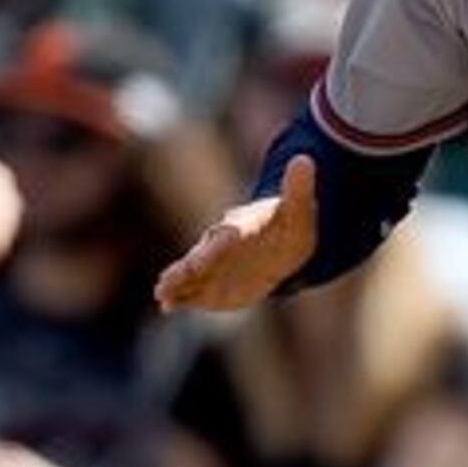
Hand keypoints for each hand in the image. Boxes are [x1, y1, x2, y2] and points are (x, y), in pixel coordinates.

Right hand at [154, 153, 318, 310]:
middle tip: (163, 284)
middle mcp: (219, 247)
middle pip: (198, 260)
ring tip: (162, 297)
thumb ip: (298, 188)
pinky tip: (167, 306)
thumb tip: (305, 159)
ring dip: (177, 286)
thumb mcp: (299, 208)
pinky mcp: (213, 282)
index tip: (196, 264)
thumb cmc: (289, 223)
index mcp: (238, 229)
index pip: (223, 240)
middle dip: (183, 272)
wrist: (283, 241)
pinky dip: (182, 297)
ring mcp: (213, 266)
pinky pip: (195, 290)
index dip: (211, 253)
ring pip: (191, 276)